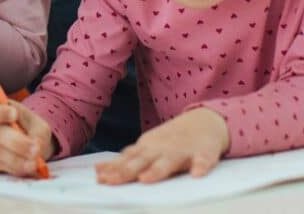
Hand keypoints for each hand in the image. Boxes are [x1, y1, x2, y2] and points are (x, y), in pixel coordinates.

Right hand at [0, 96, 54, 177]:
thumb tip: (35, 146)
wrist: (29, 143)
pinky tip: (27, 166)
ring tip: (35, 162)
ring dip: (18, 159)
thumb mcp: (38, 125)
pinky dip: (16, 167)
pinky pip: (0, 165)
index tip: (14, 114)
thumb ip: (37, 134)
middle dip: (17, 142)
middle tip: (35, 149)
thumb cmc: (30, 129)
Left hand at [94, 107, 229, 183]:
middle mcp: (161, 149)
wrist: (205, 121)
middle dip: (126, 171)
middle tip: (111, 181)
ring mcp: (182, 151)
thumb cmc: (170, 140)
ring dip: (157, 170)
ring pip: (169, 162)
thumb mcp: (147, 147)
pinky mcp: (204, 153)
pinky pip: (203, 161)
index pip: (127, 160)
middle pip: (142, 162)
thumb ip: (127, 159)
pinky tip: (197, 174)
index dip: (113, 170)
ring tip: (146, 179)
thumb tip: (99, 170)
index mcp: (147, 148)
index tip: (100, 179)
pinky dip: (200, 166)